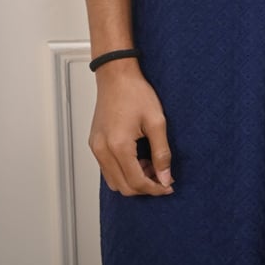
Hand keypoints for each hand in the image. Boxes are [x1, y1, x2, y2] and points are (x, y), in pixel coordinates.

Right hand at [88, 60, 173, 196]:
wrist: (116, 76)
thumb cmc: (135, 92)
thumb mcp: (156, 121)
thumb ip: (162, 153)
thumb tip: (165, 178)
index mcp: (118, 146)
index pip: (136, 182)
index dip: (155, 188)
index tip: (169, 186)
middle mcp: (102, 151)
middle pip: (123, 187)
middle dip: (145, 187)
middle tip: (163, 177)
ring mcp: (96, 148)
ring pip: (114, 181)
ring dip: (133, 180)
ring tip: (151, 165)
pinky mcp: (94, 144)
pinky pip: (108, 169)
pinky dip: (123, 171)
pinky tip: (138, 159)